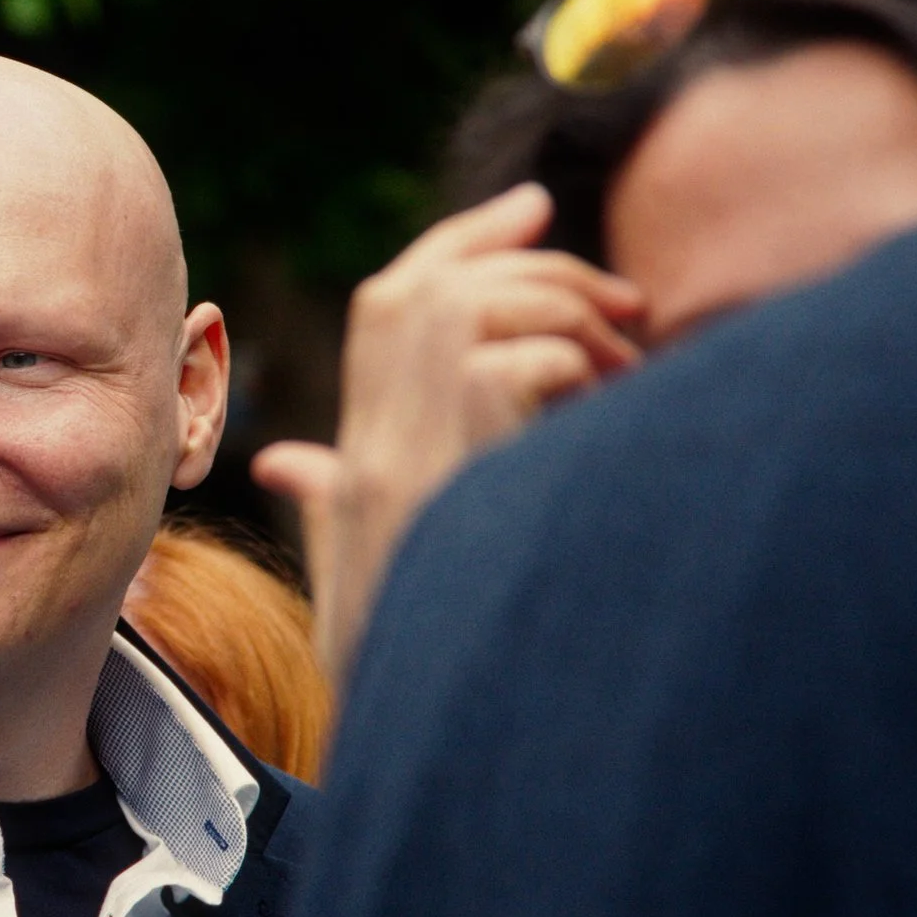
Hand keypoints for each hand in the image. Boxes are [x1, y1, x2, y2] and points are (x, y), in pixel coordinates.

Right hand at [257, 183, 644, 693]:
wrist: (433, 711)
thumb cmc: (418, 644)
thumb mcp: (377, 566)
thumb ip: (335, 499)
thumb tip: (289, 464)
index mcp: (364, 447)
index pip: (393, 297)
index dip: (462, 241)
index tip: (534, 206)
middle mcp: (373, 435)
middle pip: (435, 283)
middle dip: (540, 265)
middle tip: (628, 301)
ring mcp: (410, 444)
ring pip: (484, 307)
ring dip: (574, 320)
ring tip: (627, 372)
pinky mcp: (459, 452)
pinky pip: (525, 360)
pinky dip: (582, 373)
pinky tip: (614, 413)